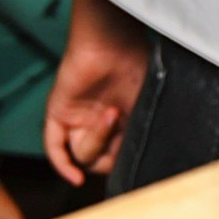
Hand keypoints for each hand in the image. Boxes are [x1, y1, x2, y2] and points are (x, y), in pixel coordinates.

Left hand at [44, 0, 147, 185]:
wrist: (112, 40)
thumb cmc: (135, 61)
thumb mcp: (150, 101)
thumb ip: (148, 126)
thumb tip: (163, 155)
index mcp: (120, 119)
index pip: (119, 155)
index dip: (127, 163)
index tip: (140, 163)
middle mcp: (97, 122)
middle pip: (100, 160)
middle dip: (113, 152)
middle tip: (123, 126)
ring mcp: (77, 118)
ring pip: (82, 155)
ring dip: (98, 140)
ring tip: (110, 113)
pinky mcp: (58, 112)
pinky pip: (55, 147)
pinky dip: (63, 165)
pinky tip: (75, 178)